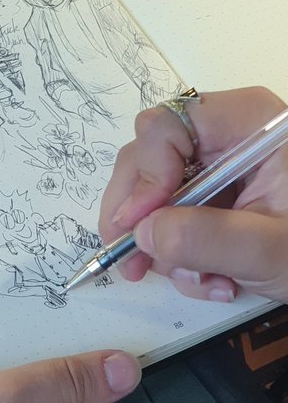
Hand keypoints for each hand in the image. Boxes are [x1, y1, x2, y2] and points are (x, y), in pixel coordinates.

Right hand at [99, 86, 287, 303]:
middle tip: (132, 264)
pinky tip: (212, 278)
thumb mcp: (271, 248)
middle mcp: (221, 130)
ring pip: (153, 189)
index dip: (145, 175)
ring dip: (164, 244)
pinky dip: (180, 249)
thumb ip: (208, 238)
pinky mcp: (213, 189)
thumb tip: (142, 233)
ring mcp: (215, 161)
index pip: (164, 126)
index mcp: (244, 120)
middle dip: (139, 216)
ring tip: (200, 282)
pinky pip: (171, 211)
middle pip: (147, 157)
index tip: (140, 226)